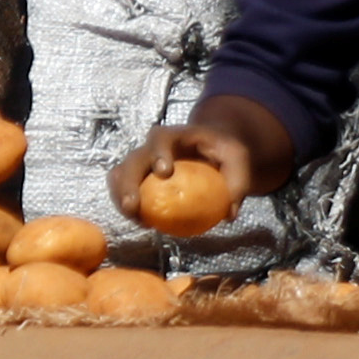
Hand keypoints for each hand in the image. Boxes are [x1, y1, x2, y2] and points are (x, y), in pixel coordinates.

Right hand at [108, 99, 287, 221]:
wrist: (210, 146)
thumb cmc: (223, 151)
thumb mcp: (238, 158)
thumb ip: (237, 183)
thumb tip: (229, 213)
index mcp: (175, 135)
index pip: (161, 137)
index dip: (158, 152)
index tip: (163, 172)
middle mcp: (153, 146)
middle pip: (133, 159)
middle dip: (127, 182)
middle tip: (132, 206)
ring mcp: (143, 162)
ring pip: (120, 174)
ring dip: (120, 196)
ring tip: (133, 219)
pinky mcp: (140, 178)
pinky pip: (124, 189)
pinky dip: (128, 205)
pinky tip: (143, 223)